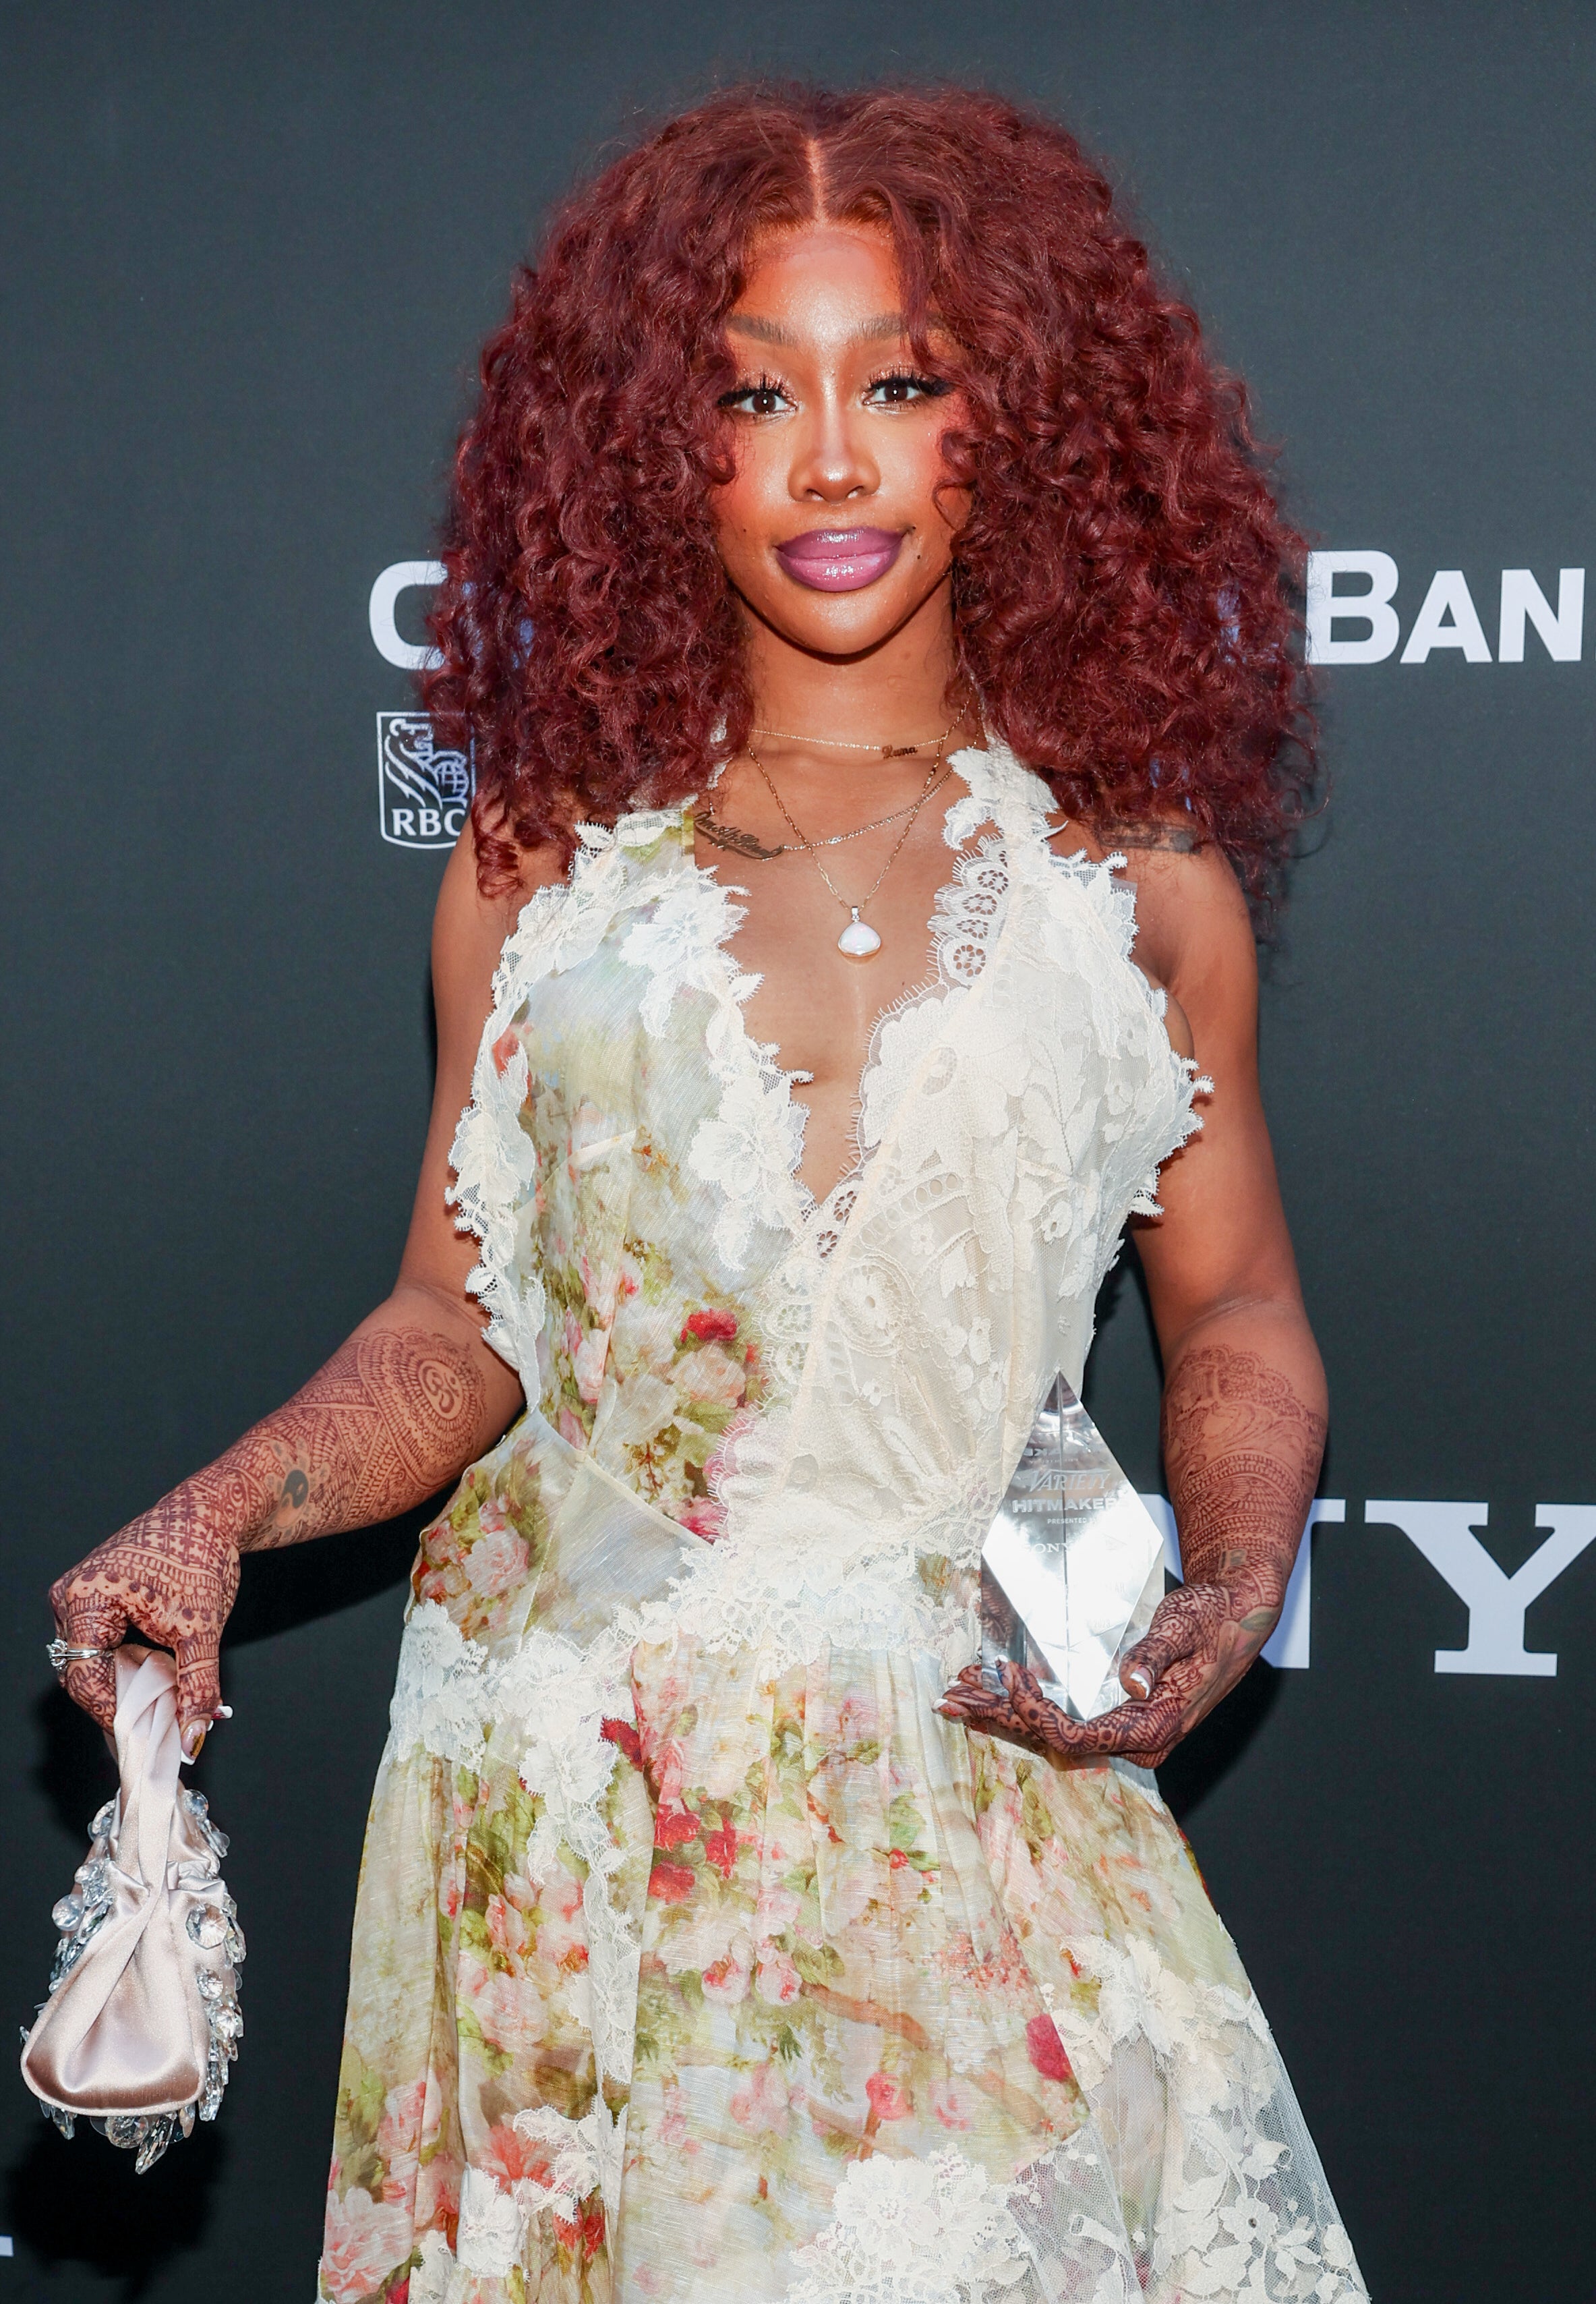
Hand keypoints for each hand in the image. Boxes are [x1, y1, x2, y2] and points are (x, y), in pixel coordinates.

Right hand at [49, 1514, 239, 1753]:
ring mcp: (79, 1596)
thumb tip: (195, 1736)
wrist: (210, 1513)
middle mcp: (71, 1596)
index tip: (144, 1738)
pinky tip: (153, 1679)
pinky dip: (125, 1665)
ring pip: (93, 1661)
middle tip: (155, 1730)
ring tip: (159, 1707)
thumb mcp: (202, 1630)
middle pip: (84, 1672)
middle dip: (120, 1701)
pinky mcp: (94, 1597)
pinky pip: (101, 1645)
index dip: (114, 1713)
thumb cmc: (200, 1556)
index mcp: (85, 1598)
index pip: (86, 1677)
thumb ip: (197, 1686)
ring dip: (123, 1685)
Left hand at [937, 1577, 1278, 1766]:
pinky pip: (1064, 1716)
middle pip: (1054, 1739)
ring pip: (1053, 1730)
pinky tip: (996, 1689)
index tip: (1008, 1675)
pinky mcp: (1118, 1714)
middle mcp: (1136, 1738)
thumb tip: (1130, 1683)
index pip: (1077, 1738)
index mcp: (1153, 1727)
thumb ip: (1155, 1655)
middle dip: (1001, 1717)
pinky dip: (1026, 1703)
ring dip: (1005, 1713)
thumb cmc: (1213, 1620)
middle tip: (952, 1697)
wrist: (1237, 1616)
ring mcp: (1125, 1729)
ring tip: (959, 1694)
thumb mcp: (1185, 1628)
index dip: (1035, 1713)